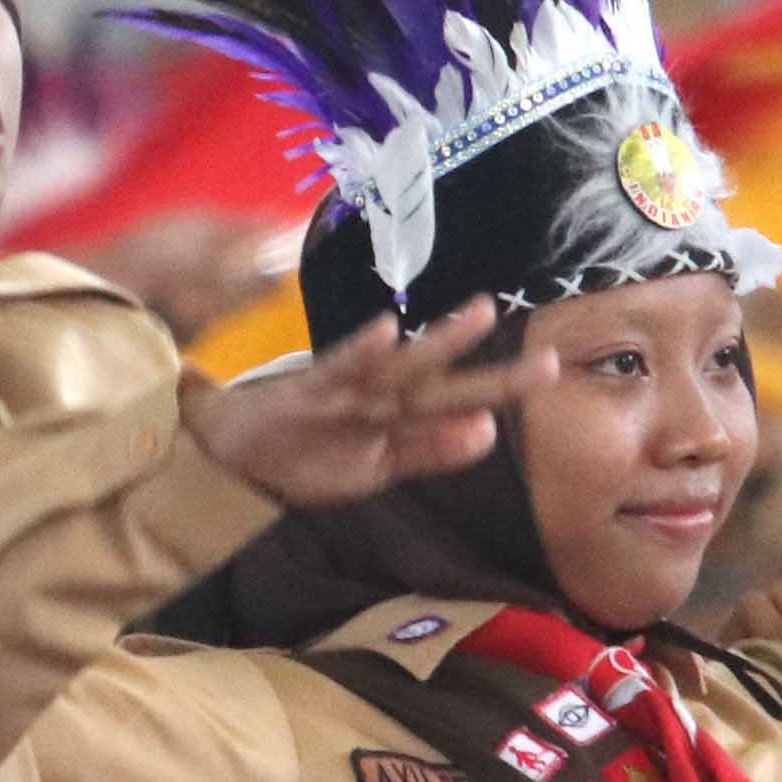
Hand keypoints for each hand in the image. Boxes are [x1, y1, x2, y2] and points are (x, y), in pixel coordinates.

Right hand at [180, 303, 547, 508]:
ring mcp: (346, 392)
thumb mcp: (377, 467)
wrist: (232, 463)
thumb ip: (429, 451)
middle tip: (546, 360)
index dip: (502, 385)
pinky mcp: (307, 393)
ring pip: (401, 368)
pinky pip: (337, 370)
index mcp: (400, 416)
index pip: (460, 399)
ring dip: (439, 342)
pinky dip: (359, 350)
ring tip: (481, 314)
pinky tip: (384, 331)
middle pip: (444, 382)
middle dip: (492, 373)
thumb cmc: (306, 457)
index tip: (549, 367)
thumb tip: (490, 432)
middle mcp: (381, 397)